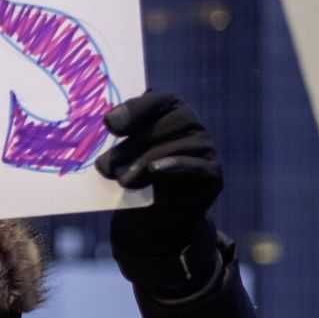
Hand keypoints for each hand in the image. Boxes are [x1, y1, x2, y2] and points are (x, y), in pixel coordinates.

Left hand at [99, 93, 220, 235]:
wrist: (157, 217)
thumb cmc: (137, 177)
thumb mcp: (123, 156)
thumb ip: (120, 138)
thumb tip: (110, 122)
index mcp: (172, 113)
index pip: (161, 100)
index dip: (136, 109)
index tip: (108, 124)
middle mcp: (193, 126)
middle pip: (171, 121)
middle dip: (135, 142)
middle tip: (105, 164)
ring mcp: (206, 148)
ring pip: (181, 145)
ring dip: (146, 160)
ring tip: (121, 180)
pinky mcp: (213, 173)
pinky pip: (197, 166)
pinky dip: (174, 165)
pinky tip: (154, 170)